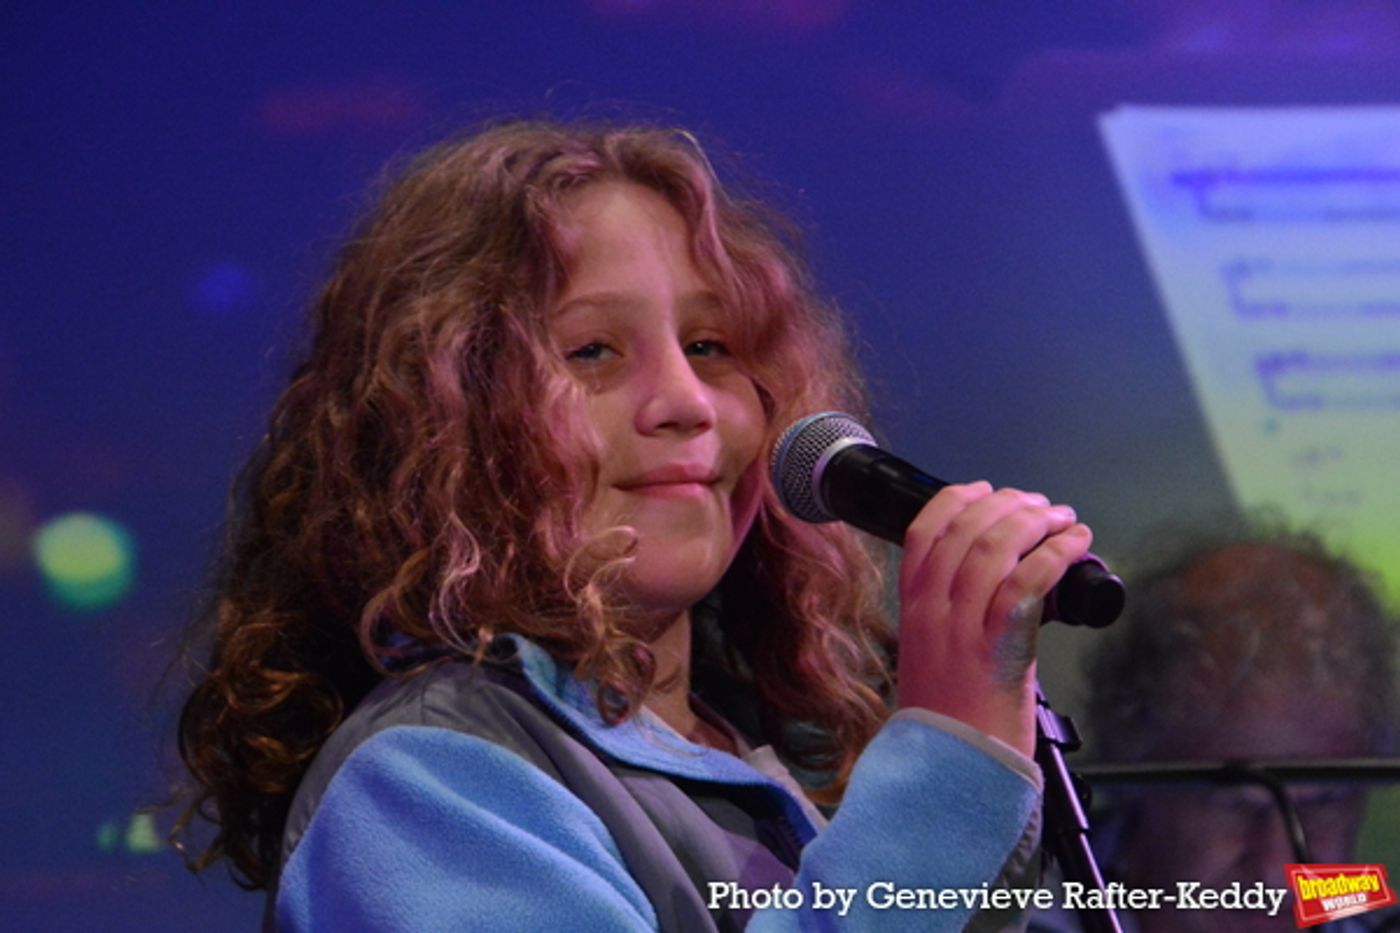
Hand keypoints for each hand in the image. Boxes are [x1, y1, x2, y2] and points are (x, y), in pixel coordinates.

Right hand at [895, 482, 1091, 756]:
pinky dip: (1056, 554)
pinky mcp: (1000, 648)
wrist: (951, 772)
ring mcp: (963, 628)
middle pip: (965, 529)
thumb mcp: (933, 656)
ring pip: (996, 548)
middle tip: (1039, 505)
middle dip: (1008, 504)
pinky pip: (1027, 583)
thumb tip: (995, 583)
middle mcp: (933, 611)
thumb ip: (951, 618)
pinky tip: (1076, 544)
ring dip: (1036, 522)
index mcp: (913, 610)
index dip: (957, 500)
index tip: (985, 490)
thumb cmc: (951, 721)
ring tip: (1063, 519)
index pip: (924, 531)